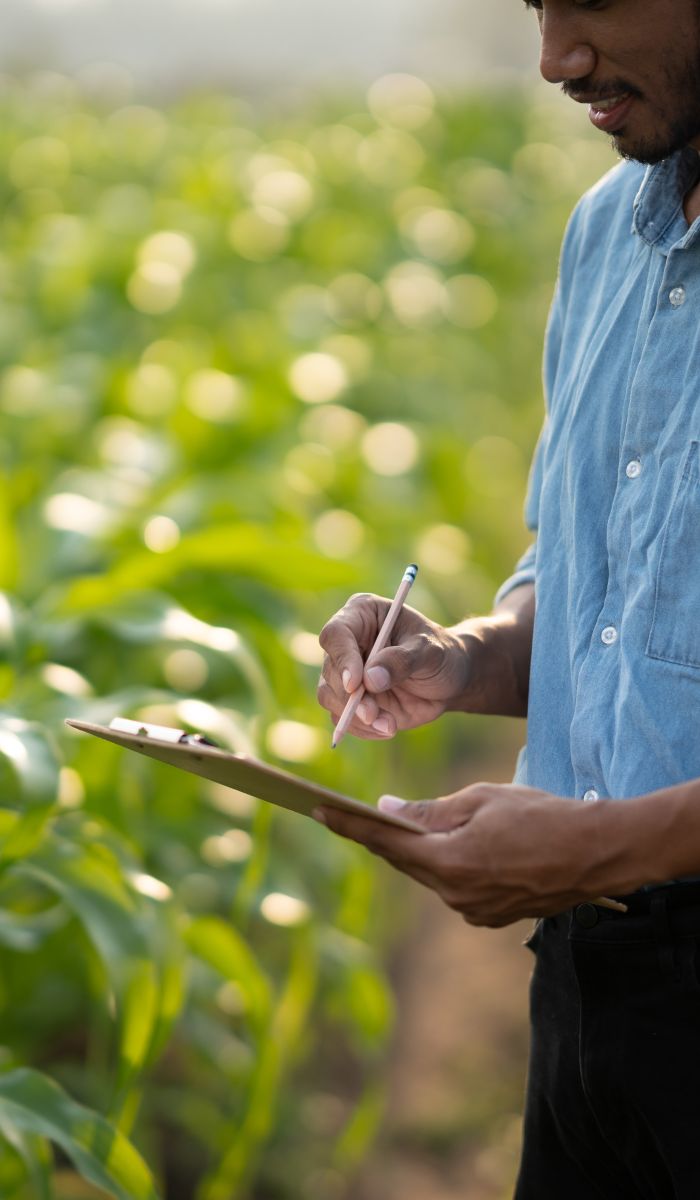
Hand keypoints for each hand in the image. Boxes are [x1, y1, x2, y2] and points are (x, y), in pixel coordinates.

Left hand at [314, 783, 631, 926]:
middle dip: (381, 837)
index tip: (317, 810)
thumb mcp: (482, 800)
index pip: (385, 842)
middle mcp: (455, 895)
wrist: (597, 854)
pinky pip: (455, 887)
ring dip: (420, 852)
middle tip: (347, 813)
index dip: (348, 825)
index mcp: (449, 863)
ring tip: (409, 825)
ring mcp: (474, 911)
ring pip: (431, 875)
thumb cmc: (541, 816)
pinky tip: (457, 846)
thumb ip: (430, 812)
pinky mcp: (491, 916)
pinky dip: (448, 866)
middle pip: (405, 862)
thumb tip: (387, 812)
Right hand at [317, 593, 470, 739]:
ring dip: (356, 717)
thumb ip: (403, 660)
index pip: (336, 634)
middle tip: (373, 714)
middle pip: (330, 670)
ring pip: (330, 696)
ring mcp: (346, 672)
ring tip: (389, 725)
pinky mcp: (350, 699)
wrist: (449, 679)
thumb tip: (370, 679)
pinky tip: (387, 728)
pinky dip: (362, 728)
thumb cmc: (441, 654)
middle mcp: (348, 643)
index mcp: (362, 615)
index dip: (343, 659)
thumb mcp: (431, 651)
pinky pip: (342, 718)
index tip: (356, 684)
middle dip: (350, 697)